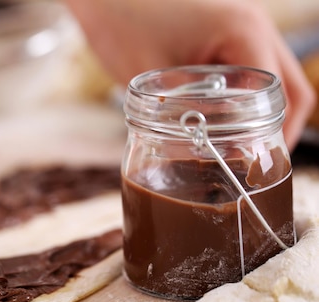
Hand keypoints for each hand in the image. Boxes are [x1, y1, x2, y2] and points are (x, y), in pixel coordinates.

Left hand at [66, 0, 316, 148]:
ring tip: (241, 149)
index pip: (283, 94)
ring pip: (274, 77)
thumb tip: (207, 157)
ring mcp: (243, 23)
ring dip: (264, 113)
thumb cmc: (122, 26)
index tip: (252, 166)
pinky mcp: (225, 30)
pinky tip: (223, 121)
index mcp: (244, 31)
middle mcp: (254, 24)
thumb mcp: (152, 82)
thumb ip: (183, 117)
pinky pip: (250, 68)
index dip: (274, 135)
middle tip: (254, 165)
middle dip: (280, 128)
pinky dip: (245, 96)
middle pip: (291, 86)